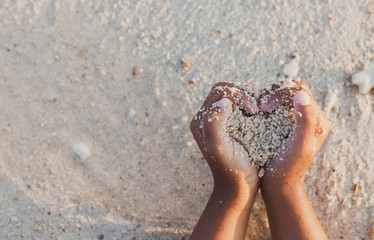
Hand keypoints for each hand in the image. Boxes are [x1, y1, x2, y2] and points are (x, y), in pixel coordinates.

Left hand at [190, 82, 260, 239]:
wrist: (239, 188)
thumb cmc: (231, 169)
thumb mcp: (219, 147)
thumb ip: (214, 123)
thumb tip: (223, 101)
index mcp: (201, 120)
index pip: (219, 92)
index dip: (238, 94)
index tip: (253, 108)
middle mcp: (208, 118)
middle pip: (225, 91)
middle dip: (243, 94)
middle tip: (257, 107)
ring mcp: (221, 122)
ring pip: (234, 98)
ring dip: (248, 99)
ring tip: (260, 109)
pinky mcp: (232, 127)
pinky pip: (241, 108)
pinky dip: (251, 107)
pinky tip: (261, 115)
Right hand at [258, 81, 329, 239]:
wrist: (278, 185)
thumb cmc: (287, 168)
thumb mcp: (299, 146)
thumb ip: (305, 121)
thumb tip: (301, 94)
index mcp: (318, 120)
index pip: (300, 91)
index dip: (281, 93)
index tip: (264, 105)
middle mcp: (310, 116)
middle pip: (292, 89)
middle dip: (274, 92)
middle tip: (260, 105)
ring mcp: (297, 119)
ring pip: (283, 95)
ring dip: (269, 97)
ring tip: (257, 108)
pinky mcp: (285, 122)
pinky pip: (277, 104)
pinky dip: (265, 104)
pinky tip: (256, 112)